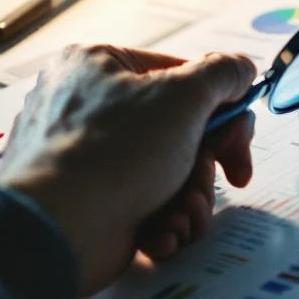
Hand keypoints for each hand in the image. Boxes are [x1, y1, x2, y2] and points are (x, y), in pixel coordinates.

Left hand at [0, 46, 256, 294]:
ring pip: (166, 172)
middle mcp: (85, 105)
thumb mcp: (184, 96)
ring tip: (183, 214)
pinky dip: (162, 221)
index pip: (180, 75)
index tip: (238, 136)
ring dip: (189, 197)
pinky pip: (143, 204)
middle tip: (229, 177)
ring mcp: (85, 156)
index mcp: (98, 65)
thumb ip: (222, 73)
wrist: (58, 231)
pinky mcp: (89, 202)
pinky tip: (161, 233)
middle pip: (178, 128)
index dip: (220, 108)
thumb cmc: (114, 153)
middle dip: (207, 163)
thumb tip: (241, 68)